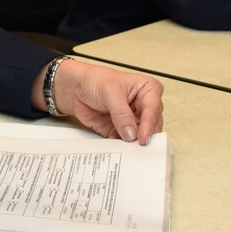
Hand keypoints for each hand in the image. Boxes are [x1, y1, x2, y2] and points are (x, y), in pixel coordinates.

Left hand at [36, 57, 163, 143]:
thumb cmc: (95, 81)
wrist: (76, 88)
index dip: (149, 124)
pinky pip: (127, 142)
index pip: (153, 109)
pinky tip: (119, 150)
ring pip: (141, 136)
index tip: (143, 138)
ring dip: (135, 144)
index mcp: (148, 89)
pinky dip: (123, 147)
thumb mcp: (110, 92)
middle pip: (153, 125)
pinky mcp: (123, 131)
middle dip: (145, 136)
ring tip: (129, 150)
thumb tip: (131, 134)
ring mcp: (135, 119)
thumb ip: (121, 114)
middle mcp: (145, 105)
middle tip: (138, 146)